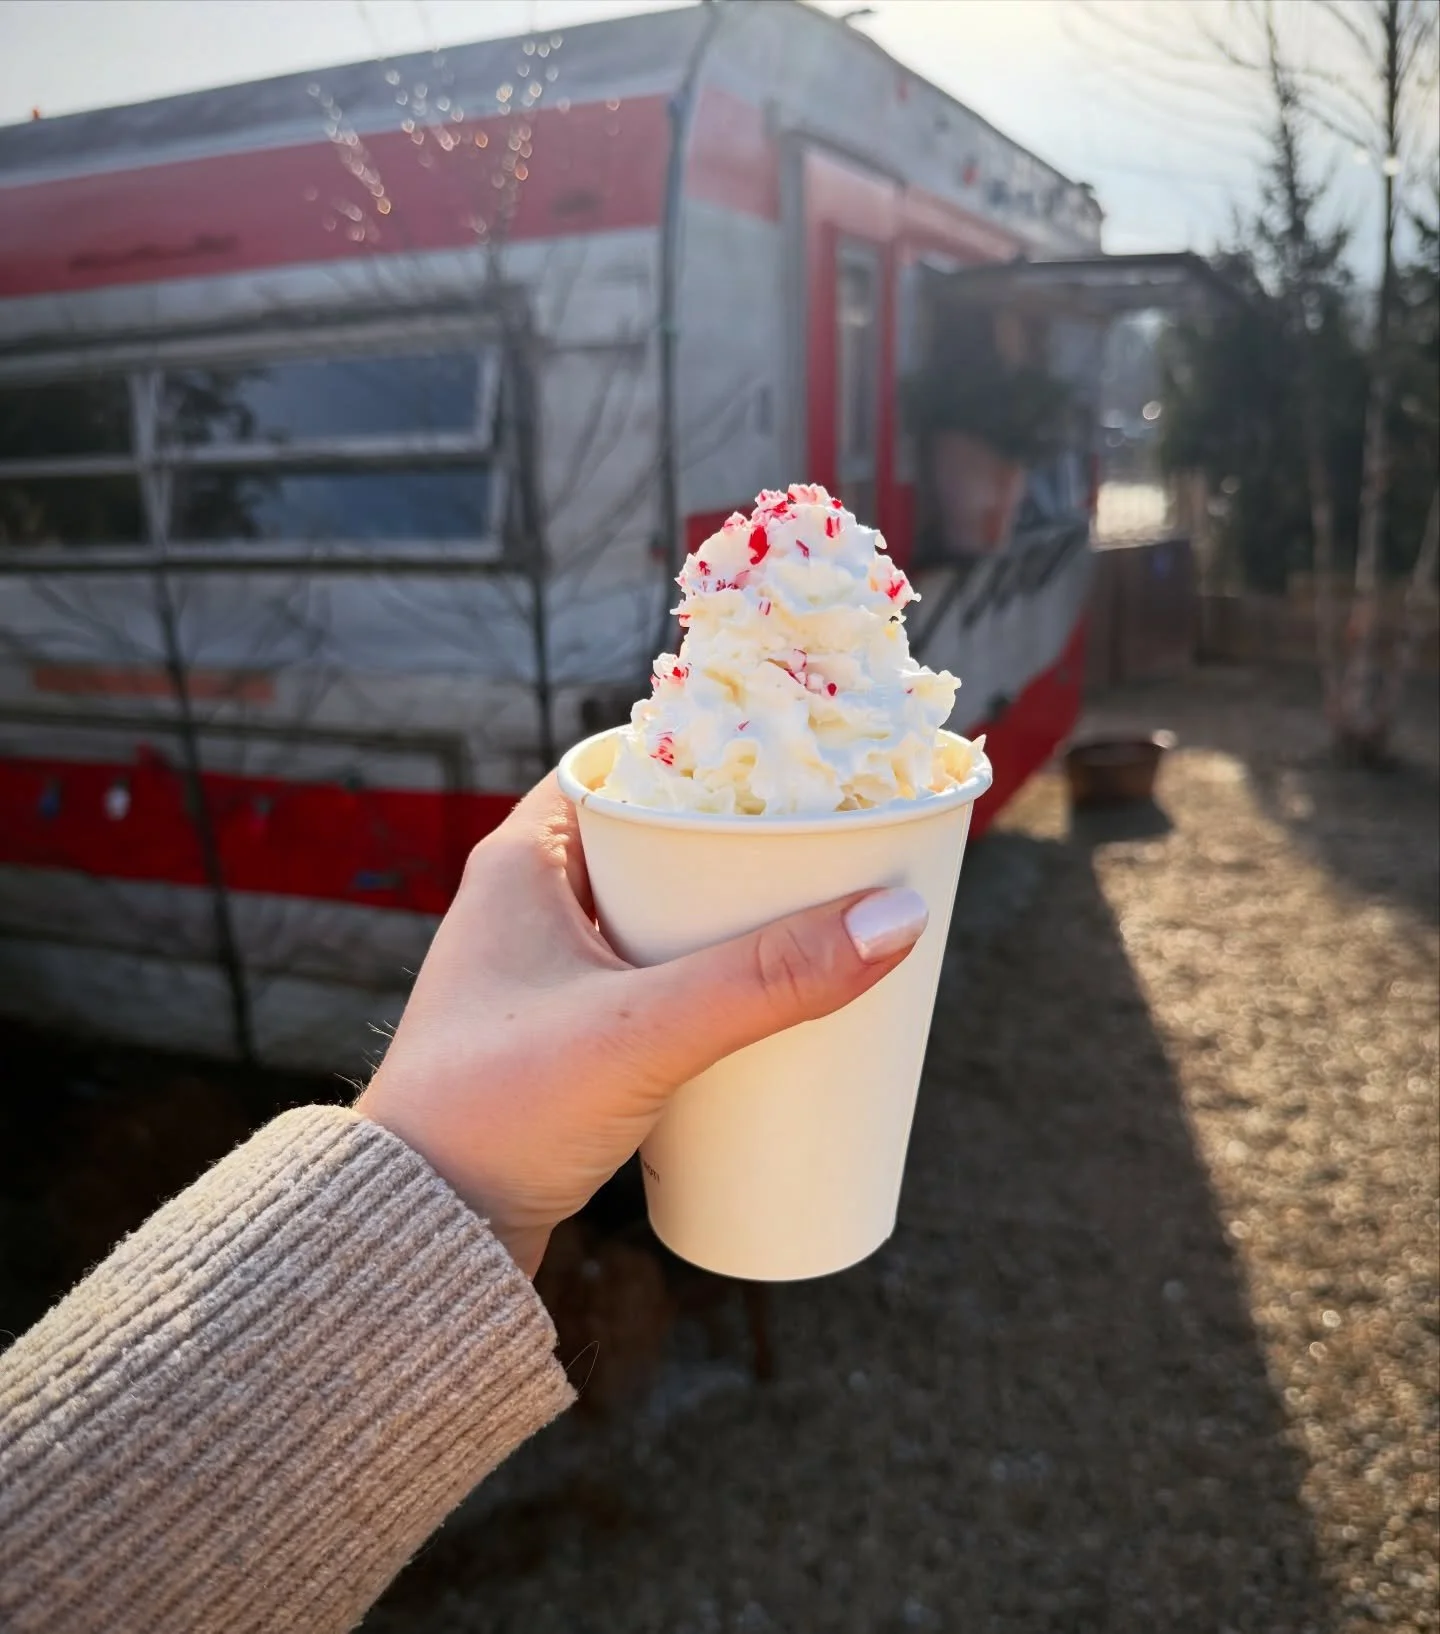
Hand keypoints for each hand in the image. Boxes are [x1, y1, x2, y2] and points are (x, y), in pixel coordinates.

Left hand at [356, 773, 929, 1275]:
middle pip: (662, 842)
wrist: (419, 1239)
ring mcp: (548, 972)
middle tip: (833, 849)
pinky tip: (765, 997)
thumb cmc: (496, 1112)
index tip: (801, 767)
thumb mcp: (641, 1034)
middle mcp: (530, 901)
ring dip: (734, 919)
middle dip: (746, 847)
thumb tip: (898, 918)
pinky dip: (711, 977)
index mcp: (523, 858)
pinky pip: (657, 978)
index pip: (630, 766)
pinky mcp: (568, 1036)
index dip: (716, 759)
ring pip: (664, 915)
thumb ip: (764, 981)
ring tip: (821, 919)